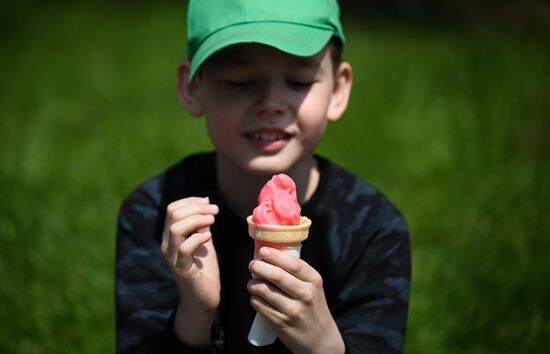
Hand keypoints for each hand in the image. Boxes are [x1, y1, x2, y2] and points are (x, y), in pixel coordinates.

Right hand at [160, 197, 219, 344]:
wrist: (204, 298)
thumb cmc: (204, 270)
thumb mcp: (203, 241)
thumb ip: (201, 225)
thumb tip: (205, 203)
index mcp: (171, 236)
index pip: (172, 209)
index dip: (190, 201)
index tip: (208, 202)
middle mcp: (167, 245)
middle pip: (173, 214)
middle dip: (196, 207)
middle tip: (214, 211)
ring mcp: (172, 257)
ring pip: (175, 228)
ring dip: (197, 220)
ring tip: (212, 221)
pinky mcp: (181, 269)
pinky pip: (184, 248)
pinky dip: (198, 238)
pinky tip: (209, 238)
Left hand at [248, 247, 344, 353]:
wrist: (321, 340)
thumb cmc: (313, 309)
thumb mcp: (313, 288)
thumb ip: (297, 273)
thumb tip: (271, 255)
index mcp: (314, 281)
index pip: (293, 263)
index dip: (275, 255)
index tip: (263, 250)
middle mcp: (305, 295)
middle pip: (276, 275)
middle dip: (259, 267)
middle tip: (253, 264)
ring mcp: (292, 310)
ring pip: (263, 289)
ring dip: (253, 283)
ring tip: (253, 283)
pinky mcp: (280, 322)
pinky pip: (259, 304)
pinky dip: (254, 298)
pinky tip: (257, 297)